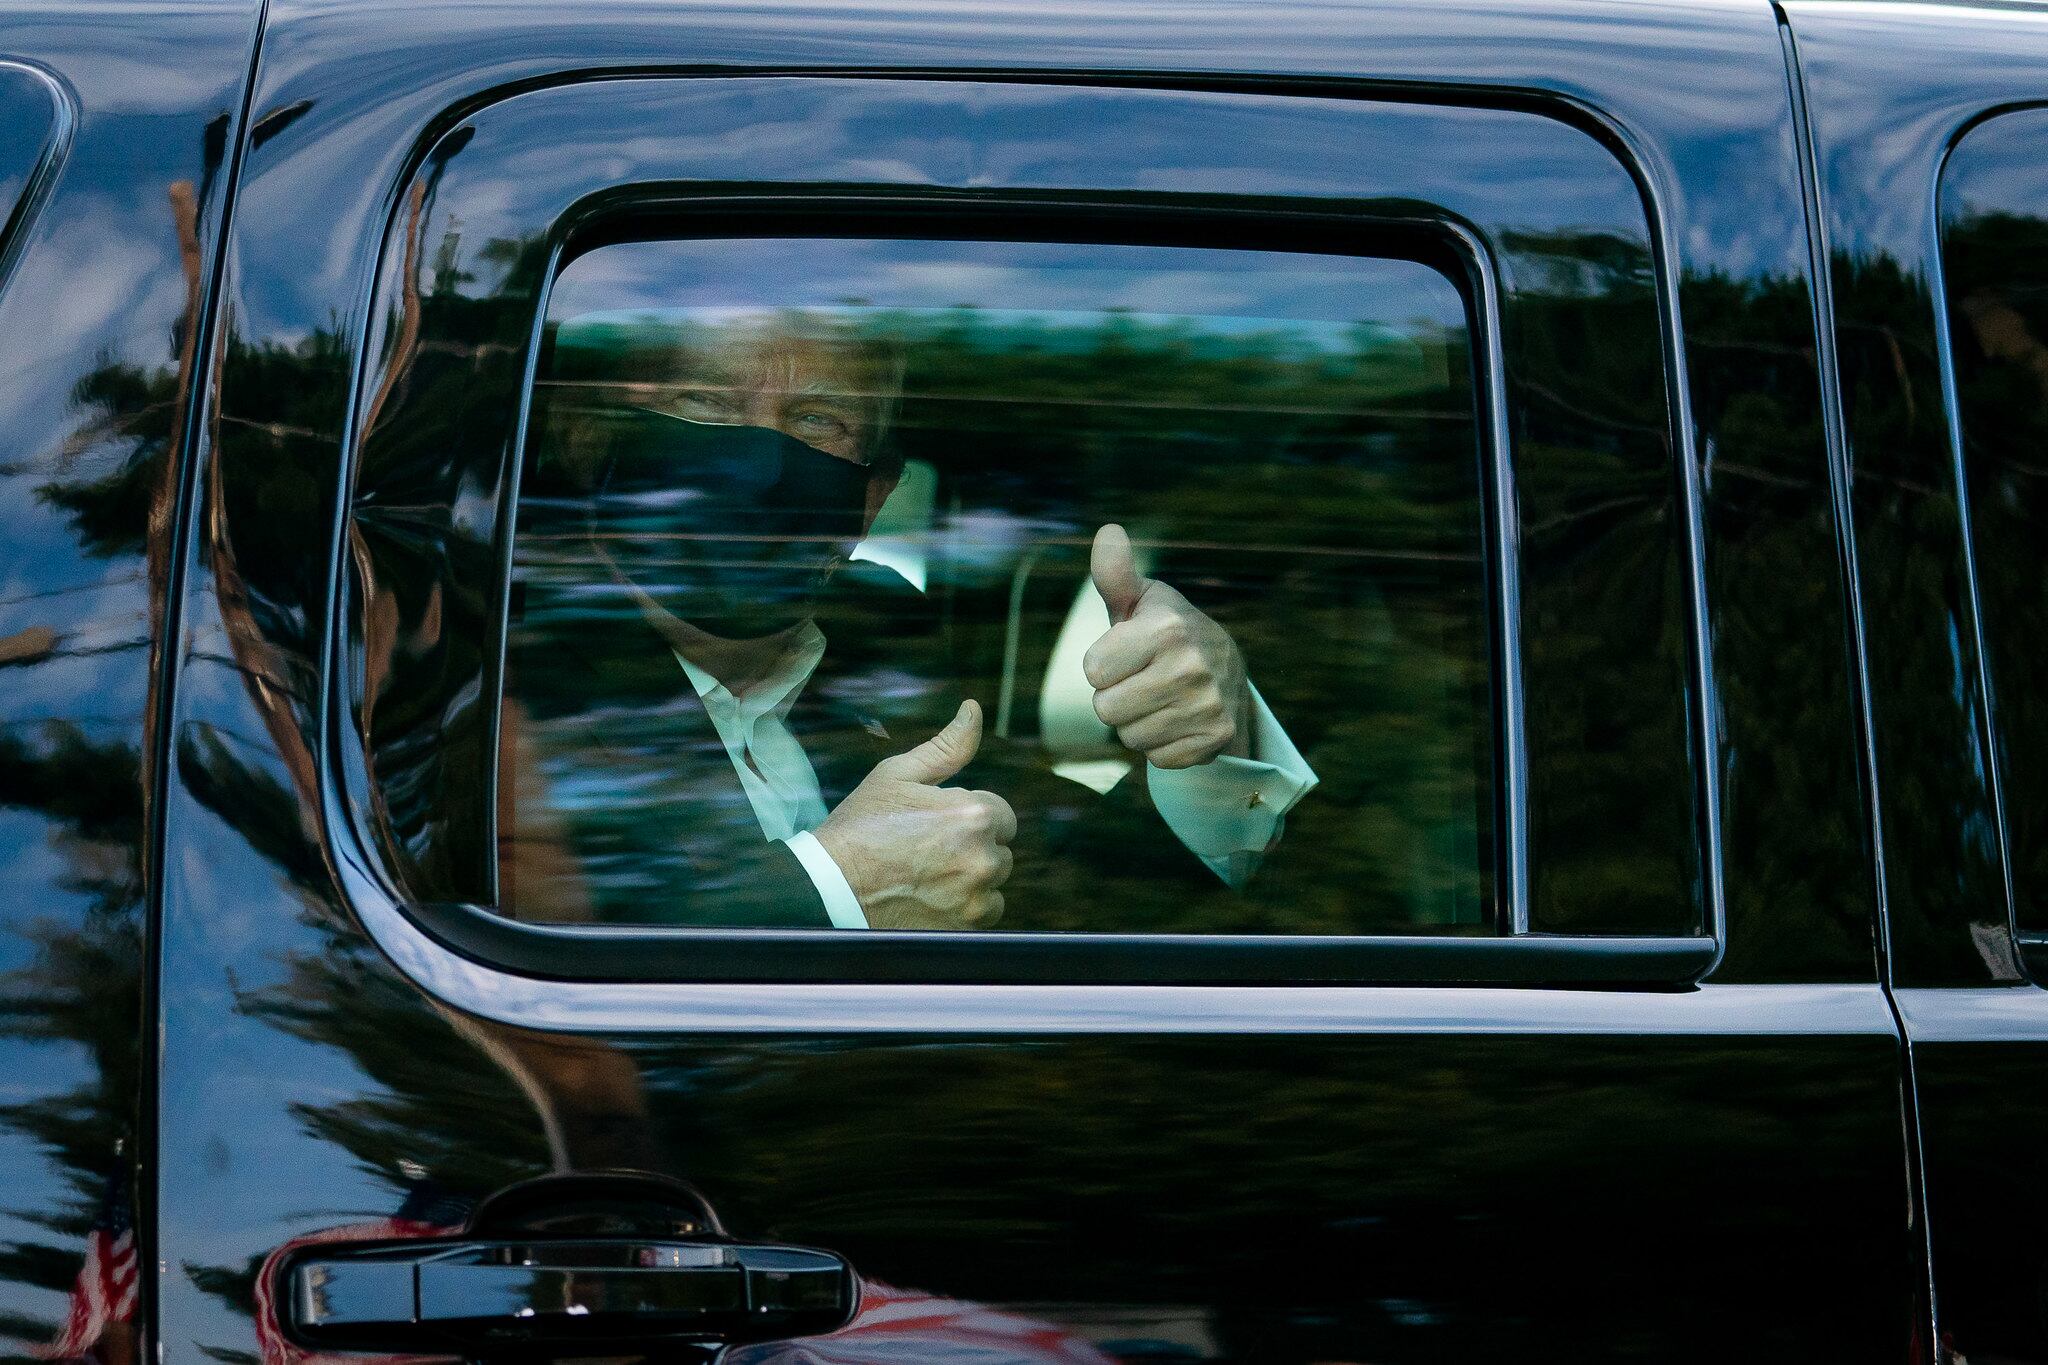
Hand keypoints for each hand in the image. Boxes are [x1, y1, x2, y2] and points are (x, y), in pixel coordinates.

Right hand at [813, 699, 1016, 928]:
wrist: (828, 887)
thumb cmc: (860, 828)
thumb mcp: (898, 775)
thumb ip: (947, 746)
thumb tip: (973, 710)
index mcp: (975, 814)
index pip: (1000, 815)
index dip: (967, 817)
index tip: (935, 826)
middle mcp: (983, 857)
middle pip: (999, 850)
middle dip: (971, 848)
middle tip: (925, 851)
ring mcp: (975, 897)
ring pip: (993, 883)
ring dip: (971, 879)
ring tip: (926, 875)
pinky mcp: (964, 927)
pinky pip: (984, 914)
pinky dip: (964, 908)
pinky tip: (930, 897)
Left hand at [1084, 524, 1250, 769]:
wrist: (1227, 670)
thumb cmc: (1166, 632)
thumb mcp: (1141, 600)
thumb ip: (1114, 573)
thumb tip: (1107, 532)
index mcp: (1167, 629)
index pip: (1093, 671)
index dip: (1103, 665)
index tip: (1128, 654)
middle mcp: (1192, 667)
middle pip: (1106, 710)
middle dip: (1117, 698)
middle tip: (1144, 680)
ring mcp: (1208, 706)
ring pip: (1130, 737)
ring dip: (1138, 723)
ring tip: (1162, 699)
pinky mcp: (1215, 740)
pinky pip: (1157, 759)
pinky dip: (1162, 745)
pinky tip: (1179, 720)